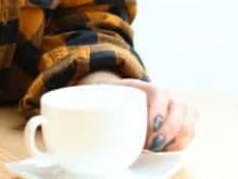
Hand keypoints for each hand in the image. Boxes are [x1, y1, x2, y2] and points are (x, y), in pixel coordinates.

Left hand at [77, 74, 197, 151]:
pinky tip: (168, 150)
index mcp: (137, 86)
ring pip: (189, 116)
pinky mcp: (178, 121)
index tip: (149, 130)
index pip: (157, 92)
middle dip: (169, 130)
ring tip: (159, 149)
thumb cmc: (97, 103)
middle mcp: (159, 93)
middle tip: (151, 145)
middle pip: (180, 106)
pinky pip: (191, 129)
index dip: (157, 110)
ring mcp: (171, 106)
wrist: (108, 99)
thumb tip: (46, 125)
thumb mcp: (88, 101)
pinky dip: (183, 141)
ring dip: (178, 136)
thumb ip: (74, 108)